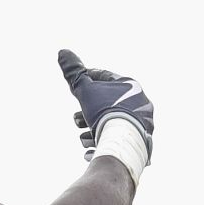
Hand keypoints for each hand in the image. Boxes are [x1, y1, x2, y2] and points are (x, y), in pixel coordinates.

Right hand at [58, 49, 153, 167]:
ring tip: (84, 138)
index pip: (104, 77)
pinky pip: (117, 142)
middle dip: (87, 113)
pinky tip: (91, 151)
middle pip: (106, 104)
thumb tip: (62, 53)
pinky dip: (102, 146)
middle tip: (77, 121)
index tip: (75, 87)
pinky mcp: (138, 144)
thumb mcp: (85, 90)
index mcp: (129, 85)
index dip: (86, 80)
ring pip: (111, 124)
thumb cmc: (104, 113)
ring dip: (93, 132)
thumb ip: (73, 73)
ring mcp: (141, 125)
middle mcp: (139, 103)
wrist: (122, 142)